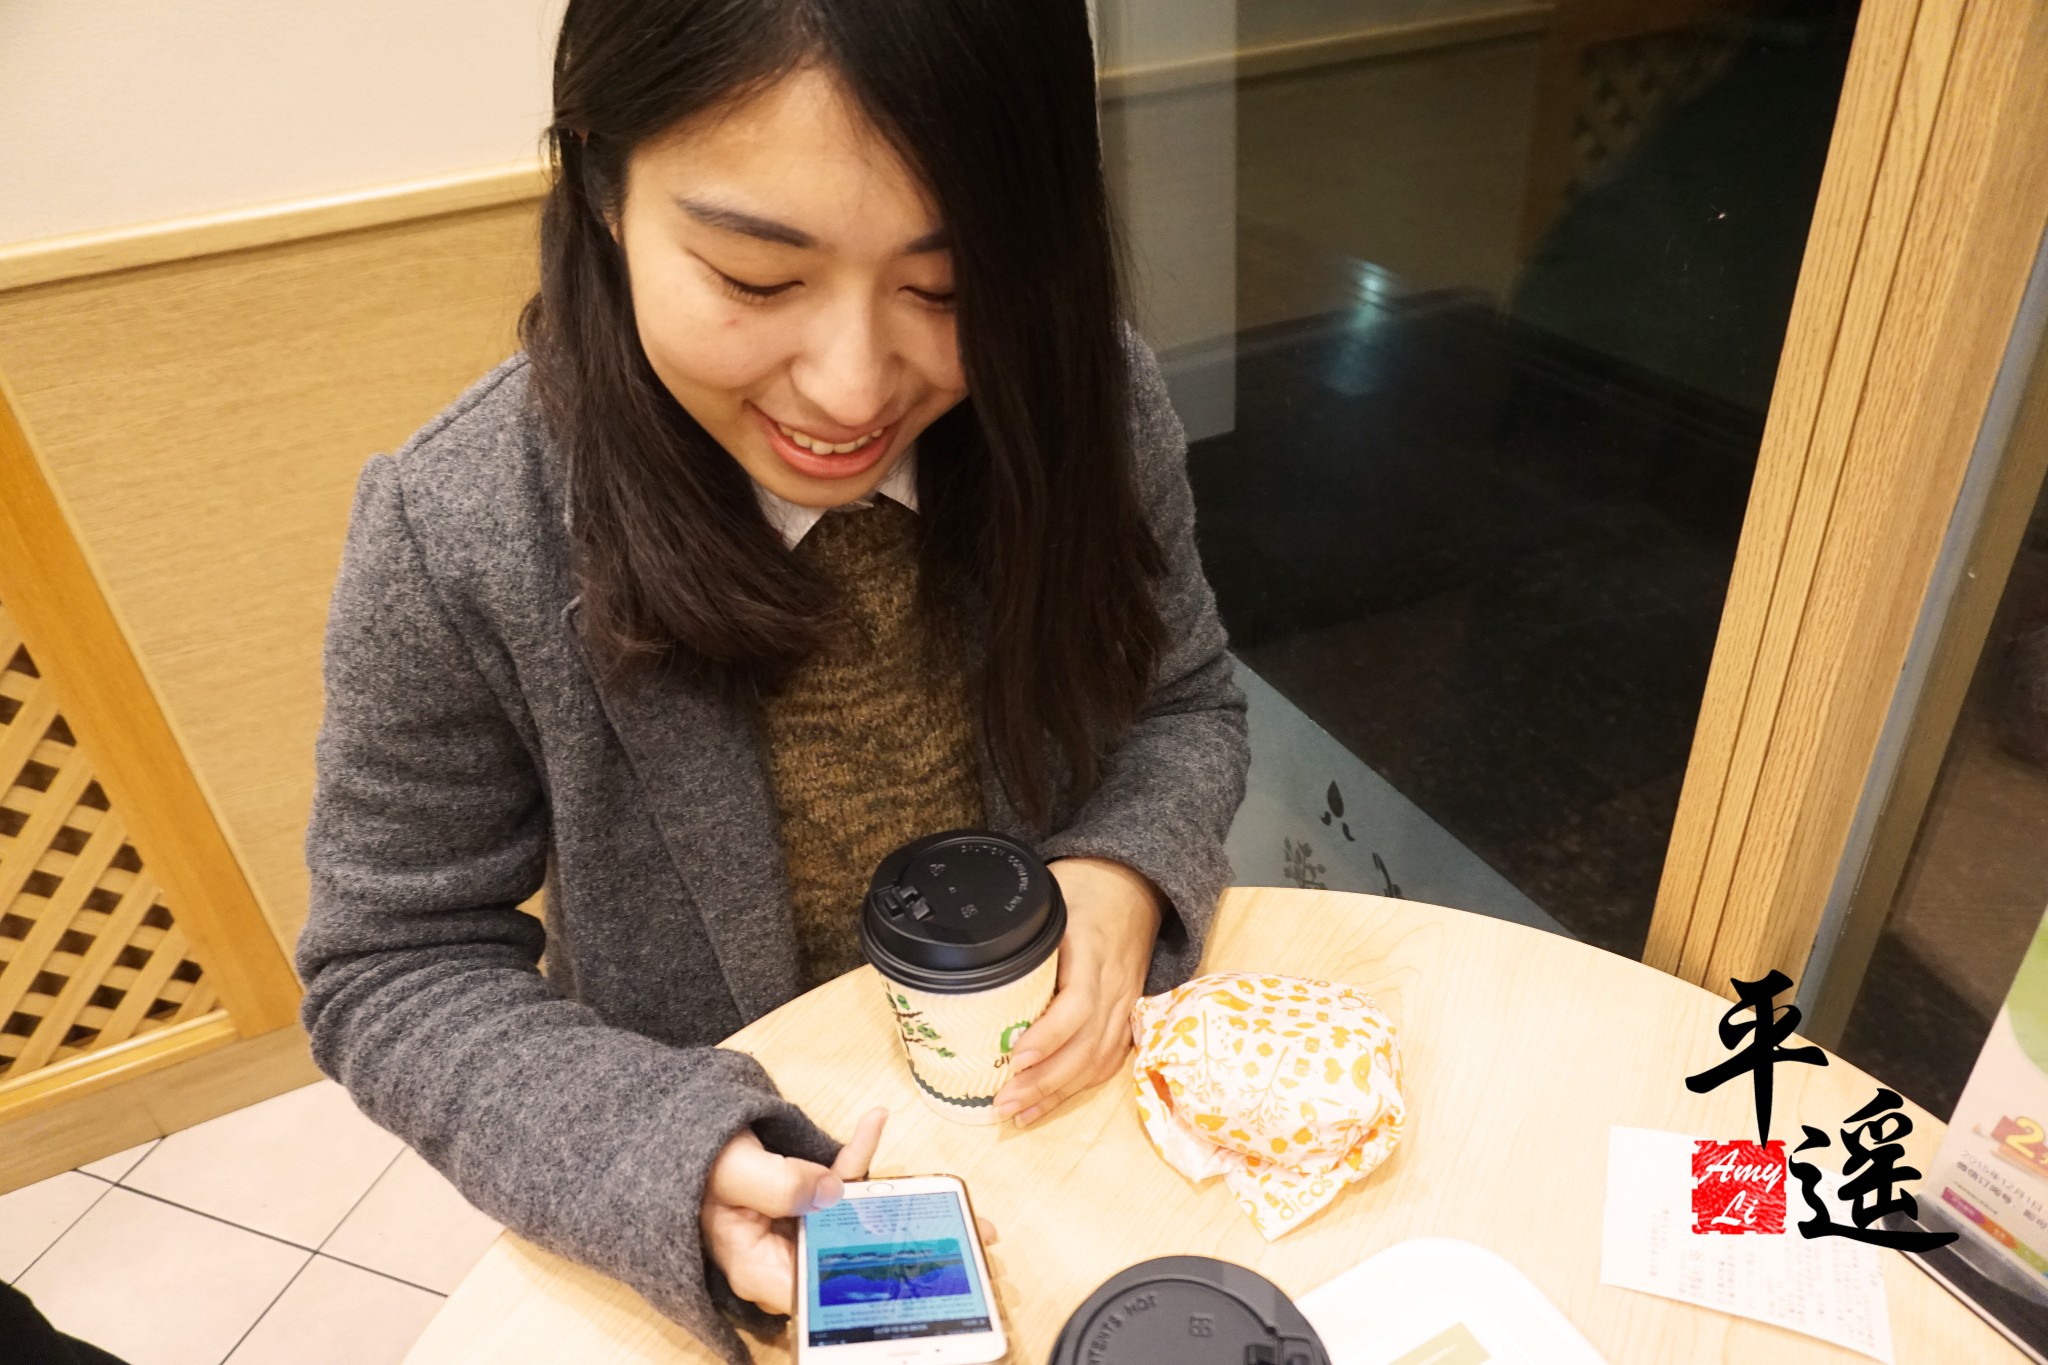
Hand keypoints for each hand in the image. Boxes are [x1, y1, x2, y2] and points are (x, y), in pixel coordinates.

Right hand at [700, 1108, 1000, 1315]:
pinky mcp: (803, 1203)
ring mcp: (797, 1231)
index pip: (828, 1293)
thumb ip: (779, 1185)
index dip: (880, 1289)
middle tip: (973, 1235)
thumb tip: (834, 1191)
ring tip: (953, 1193)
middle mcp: (786, 1258)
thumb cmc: (691, 1165)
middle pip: (857, 1262)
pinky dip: (858, 1155)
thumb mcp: (732, 1171)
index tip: (928, 1279)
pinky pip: (839, 1185)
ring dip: (904, 1204)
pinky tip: (874, 1119)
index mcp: (764, 1269)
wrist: (669, 1141)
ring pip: (858, 1225)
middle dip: (913, 1248)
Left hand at [993, 857, 1161, 1126]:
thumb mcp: (1051, 896)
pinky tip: (1045, 1105)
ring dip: (1057, 1092)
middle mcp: (1114, 983)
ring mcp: (1125, 1004)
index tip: (1016, 1057)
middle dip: (1045, 1080)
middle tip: (1003, 1102)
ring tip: (1017, 1114)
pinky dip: (1077, 1087)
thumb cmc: (1085, 888)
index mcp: (1093, 949)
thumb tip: (969, 955)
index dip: (1049, 1034)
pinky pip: (1108, 1060)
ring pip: (1098, 1060)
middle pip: (1087, 1044)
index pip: (1079, 1003)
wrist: (1135, 885)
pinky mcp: (1127, 1017)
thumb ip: (1021, 928)